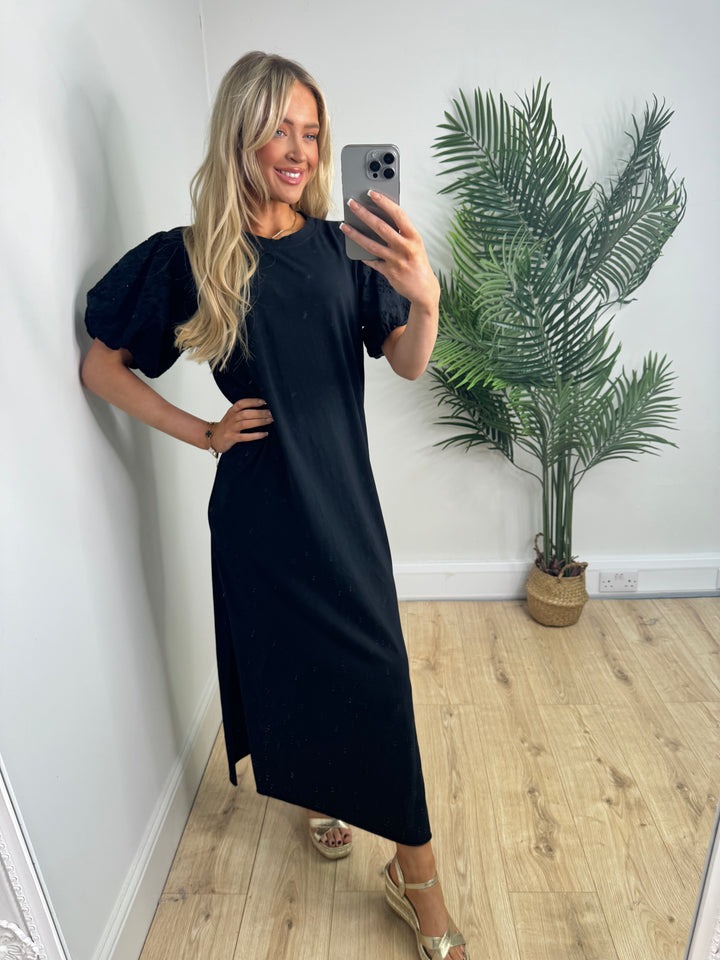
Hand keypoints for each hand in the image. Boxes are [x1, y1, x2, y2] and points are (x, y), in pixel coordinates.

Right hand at [212, 398, 273, 451]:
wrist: (213, 437)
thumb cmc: (227, 426)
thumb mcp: (232, 415)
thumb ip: (243, 411)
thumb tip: (262, 408)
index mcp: (232, 411)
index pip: (242, 403)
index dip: (253, 401)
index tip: (264, 401)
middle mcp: (231, 418)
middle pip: (246, 413)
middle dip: (260, 412)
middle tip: (272, 413)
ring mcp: (231, 428)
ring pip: (246, 423)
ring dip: (259, 421)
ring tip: (270, 420)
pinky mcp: (232, 438)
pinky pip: (245, 437)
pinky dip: (255, 435)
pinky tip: (264, 434)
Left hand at [340, 193, 439, 310]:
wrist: (424, 289)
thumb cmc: (418, 262)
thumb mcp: (415, 244)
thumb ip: (401, 232)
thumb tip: (380, 218)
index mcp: (414, 237)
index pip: (398, 214)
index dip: (384, 202)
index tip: (371, 193)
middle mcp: (405, 248)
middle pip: (381, 227)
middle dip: (364, 214)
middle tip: (351, 204)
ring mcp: (396, 261)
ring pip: (372, 245)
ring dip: (356, 234)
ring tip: (344, 226)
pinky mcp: (389, 273)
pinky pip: (372, 262)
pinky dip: (364, 256)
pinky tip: (355, 249)